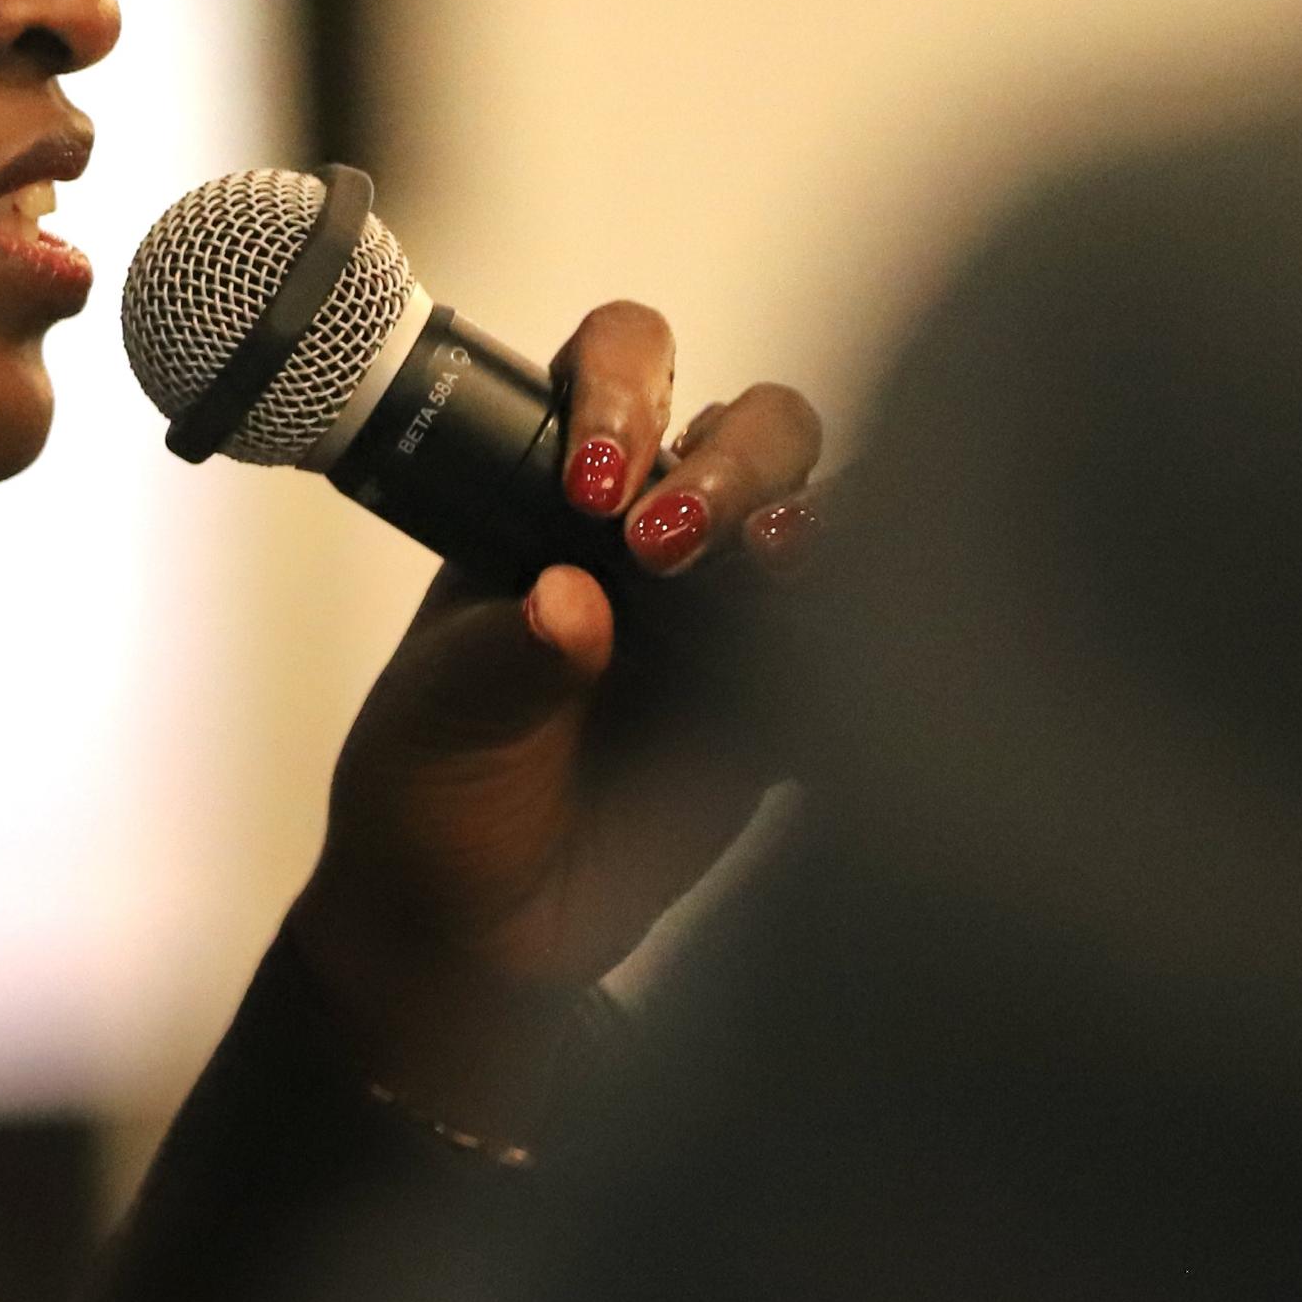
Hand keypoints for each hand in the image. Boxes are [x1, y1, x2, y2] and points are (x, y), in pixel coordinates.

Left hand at [286, 299, 823, 1145]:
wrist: (475, 930)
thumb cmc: (434, 793)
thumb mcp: (439, 720)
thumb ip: (503, 657)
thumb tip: (567, 604)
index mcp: (558, 493)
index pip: (616, 371)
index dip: (620, 390)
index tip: (588, 482)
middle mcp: (663, 531)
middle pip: (757, 427)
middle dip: (733, 461)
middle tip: (664, 540)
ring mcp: (738, 612)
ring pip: (825, 520)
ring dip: (813, 527)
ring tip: (775, 565)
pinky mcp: (790, 703)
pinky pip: (863, 650)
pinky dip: (867, 641)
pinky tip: (838, 668)